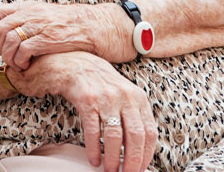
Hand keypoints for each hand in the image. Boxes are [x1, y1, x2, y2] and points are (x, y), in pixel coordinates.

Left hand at [0, 1, 131, 69]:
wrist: (97, 26)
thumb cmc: (70, 25)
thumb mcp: (44, 15)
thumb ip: (26, 20)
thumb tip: (7, 33)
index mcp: (27, 7)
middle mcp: (30, 13)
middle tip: (5, 57)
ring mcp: (39, 25)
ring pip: (8, 39)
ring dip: (7, 56)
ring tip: (16, 64)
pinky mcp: (49, 39)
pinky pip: (23, 49)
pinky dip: (19, 60)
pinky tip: (27, 66)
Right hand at [11, 51, 156, 171]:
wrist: (73, 62)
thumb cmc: (99, 82)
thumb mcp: (123, 94)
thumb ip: (133, 116)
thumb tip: (139, 149)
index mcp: (138, 98)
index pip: (150, 132)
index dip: (146, 155)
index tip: (141, 169)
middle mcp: (124, 97)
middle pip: (135, 137)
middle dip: (132, 161)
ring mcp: (105, 97)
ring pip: (115, 136)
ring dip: (113, 158)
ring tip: (109, 170)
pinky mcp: (87, 99)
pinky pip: (93, 130)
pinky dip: (94, 148)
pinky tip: (93, 159)